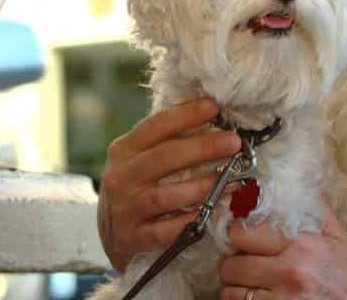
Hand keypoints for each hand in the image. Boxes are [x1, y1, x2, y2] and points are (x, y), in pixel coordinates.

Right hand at [97, 98, 240, 270]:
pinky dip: (189, 220)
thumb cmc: (136, 187)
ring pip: (167, 194)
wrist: (113, 235)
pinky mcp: (132, 238)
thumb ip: (166, 140)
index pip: (155, 126)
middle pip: (164, 157)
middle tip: (234, 141)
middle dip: (203, 147)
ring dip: (203, 186)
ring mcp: (125, 209)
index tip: (214, 107)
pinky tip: (212, 213)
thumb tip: (210, 115)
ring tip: (232, 179)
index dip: (185, 115)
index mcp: (123, 150)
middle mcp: (120, 177)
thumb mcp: (140, 159)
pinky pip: (166, 230)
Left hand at [219, 201, 346, 299]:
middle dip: (233, 261)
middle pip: (231, 263)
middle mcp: (290, 273)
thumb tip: (295, 183)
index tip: (239, 235)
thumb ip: (316, 210)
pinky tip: (259, 296)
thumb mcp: (341, 239)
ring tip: (251, 282)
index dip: (236, 233)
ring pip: (231, 291)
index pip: (244, 232)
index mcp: (302, 245)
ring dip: (237, 286)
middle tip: (242, 260)